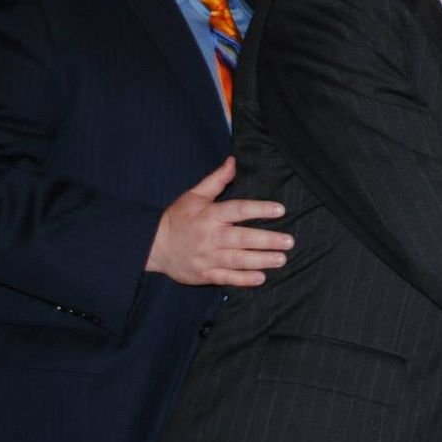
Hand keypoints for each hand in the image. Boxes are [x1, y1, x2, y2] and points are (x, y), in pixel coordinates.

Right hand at [145, 158, 290, 286]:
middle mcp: (210, 237)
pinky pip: (226, 278)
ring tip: (281, 259)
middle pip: (241, 238)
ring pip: (237, 260)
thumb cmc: (178, 218)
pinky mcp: (203, 274)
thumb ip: (216, 180)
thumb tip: (233, 161)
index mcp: (209, 215)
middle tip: (289, 241)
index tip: (280, 210)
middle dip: (267, 240)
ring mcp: (206, 257)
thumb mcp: (194, 195)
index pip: (238, 210)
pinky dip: (243, 279)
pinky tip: (261, 278)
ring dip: (261, 260)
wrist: (152, 245)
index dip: (260, 209)